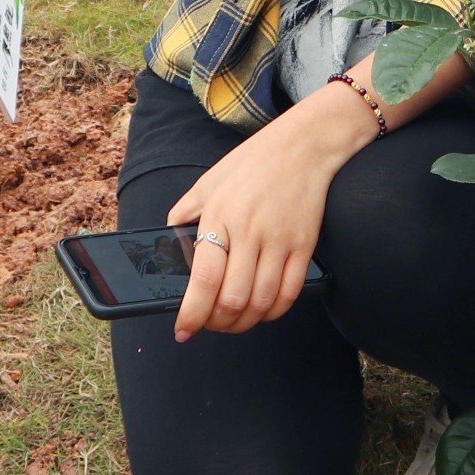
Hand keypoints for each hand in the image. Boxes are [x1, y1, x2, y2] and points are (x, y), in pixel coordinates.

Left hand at [168, 96, 363, 336]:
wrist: (305, 144)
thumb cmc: (254, 162)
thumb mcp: (210, 181)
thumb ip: (186, 211)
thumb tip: (170, 242)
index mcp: (220, 215)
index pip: (204, 280)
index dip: (192, 314)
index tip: (183, 330)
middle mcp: (250, 231)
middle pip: (232, 299)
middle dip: (217, 324)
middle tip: (209, 325)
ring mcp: (281, 240)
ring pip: (261, 302)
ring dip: (244, 322)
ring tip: (233, 320)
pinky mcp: (305, 245)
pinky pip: (290, 293)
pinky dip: (274, 311)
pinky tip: (262, 310)